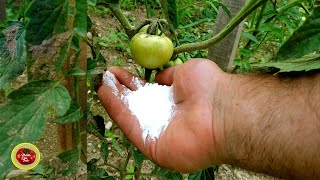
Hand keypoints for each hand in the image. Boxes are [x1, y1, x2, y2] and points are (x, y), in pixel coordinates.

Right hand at [98, 59, 228, 171]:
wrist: (221, 109)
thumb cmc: (209, 87)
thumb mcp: (187, 72)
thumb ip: (169, 76)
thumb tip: (157, 77)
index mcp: (172, 101)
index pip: (146, 91)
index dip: (130, 82)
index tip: (116, 71)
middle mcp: (164, 117)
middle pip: (135, 103)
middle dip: (119, 89)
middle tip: (104, 75)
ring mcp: (158, 133)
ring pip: (130, 115)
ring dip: (113, 99)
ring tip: (100, 82)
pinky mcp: (152, 146)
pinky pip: (130, 127)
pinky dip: (116, 110)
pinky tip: (104, 94)